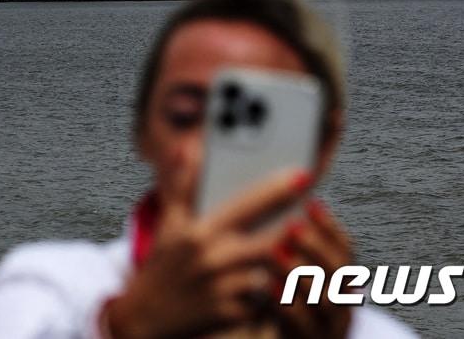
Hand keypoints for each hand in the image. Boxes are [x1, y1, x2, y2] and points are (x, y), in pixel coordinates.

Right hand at [103, 167, 310, 338]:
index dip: (277, 189)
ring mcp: (221, 289)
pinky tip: (286, 285)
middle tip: (318, 218)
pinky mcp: (230, 315)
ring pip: (273, 273)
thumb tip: (187, 147)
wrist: (145, 317)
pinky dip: (278, 294)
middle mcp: (211, 258)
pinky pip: (266, 302)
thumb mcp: (168, 223)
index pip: (246, 205)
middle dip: (297, 229)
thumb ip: (181, 184)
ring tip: (309, 251)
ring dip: (292, 263)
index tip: (304, 176)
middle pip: (270, 240)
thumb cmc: (161, 266)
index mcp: (198, 231)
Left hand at [274, 200, 353, 338]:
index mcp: (338, 281)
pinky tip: (268, 287)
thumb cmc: (278, 306)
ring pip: (326, 300)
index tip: (311, 203)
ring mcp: (329, 327)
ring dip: (301, 273)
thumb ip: (288, 245)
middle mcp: (340, 304)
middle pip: (340, 273)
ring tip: (276, 253)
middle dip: (317, 247)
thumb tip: (281, 196)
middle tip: (291, 226)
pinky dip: (288, 305)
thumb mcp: (288, 274)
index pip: (345, 249)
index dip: (329, 225)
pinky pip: (304, 327)